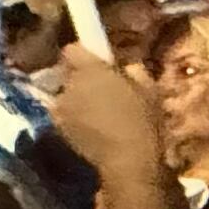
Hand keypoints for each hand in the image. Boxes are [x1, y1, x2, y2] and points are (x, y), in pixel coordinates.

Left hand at [44, 45, 161, 175]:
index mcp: (89, 70)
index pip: (72, 49)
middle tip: (103, 91)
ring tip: (98, 113)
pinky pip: (64, 114)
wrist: (127, 159)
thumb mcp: (149, 88)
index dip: (83, 54)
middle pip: (68, 73)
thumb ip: (134, 70)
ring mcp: (61, 108)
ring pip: (66, 95)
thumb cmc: (142, 120)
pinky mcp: (58, 128)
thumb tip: (126, 67)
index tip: (97, 63)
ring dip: (77, 99)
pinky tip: (92, 128)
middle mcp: (69, 85)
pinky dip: (74, 117)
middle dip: (81, 79)